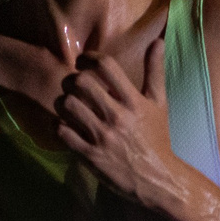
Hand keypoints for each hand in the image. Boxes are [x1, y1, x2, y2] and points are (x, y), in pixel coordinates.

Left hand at [54, 40, 180, 207]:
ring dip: (63, 102)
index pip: (106, 66)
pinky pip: (64, 133)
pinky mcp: (91, 156)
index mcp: (134, 101)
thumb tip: (157, 41)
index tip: (83, 61)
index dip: (89, 58)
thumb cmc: (158, 138)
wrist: (159, 179)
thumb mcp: (160, 104)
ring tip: (67, 105)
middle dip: (72, 80)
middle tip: (72, 86)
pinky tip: (64, 125)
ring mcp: (103, 136)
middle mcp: (117, 116)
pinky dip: (59, 126)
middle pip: (81, 82)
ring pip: (68, 106)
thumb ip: (155, 72)